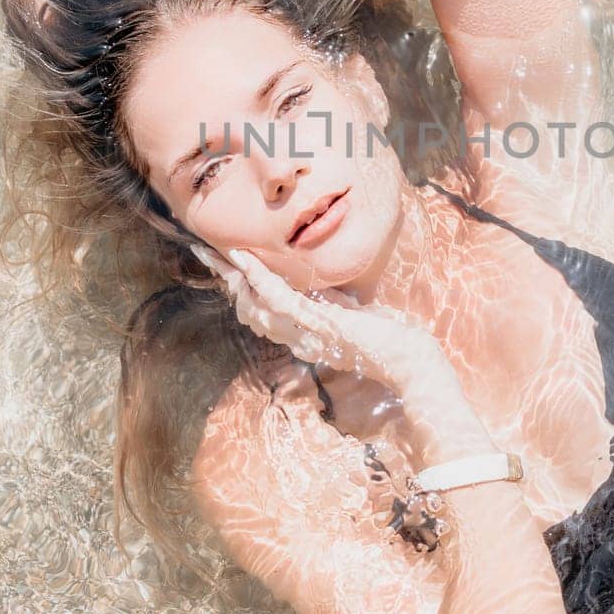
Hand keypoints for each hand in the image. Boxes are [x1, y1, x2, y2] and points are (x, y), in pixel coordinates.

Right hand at [190, 245, 459, 403]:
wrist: (408, 361)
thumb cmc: (386, 338)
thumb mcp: (349, 314)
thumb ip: (329, 304)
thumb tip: (317, 287)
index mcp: (303, 334)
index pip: (262, 310)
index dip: (239, 288)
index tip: (221, 264)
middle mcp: (298, 336)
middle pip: (251, 308)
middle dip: (227, 280)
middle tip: (205, 252)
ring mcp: (307, 331)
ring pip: (259, 304)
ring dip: (237, 276)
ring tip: (218, 252)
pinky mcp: (319, 324)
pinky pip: (282, 300)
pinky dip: (262, 279)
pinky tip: (247, 262)